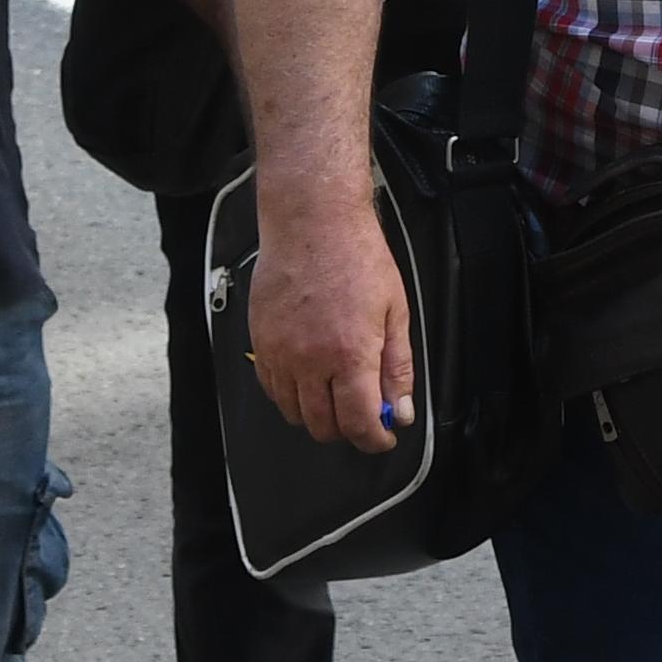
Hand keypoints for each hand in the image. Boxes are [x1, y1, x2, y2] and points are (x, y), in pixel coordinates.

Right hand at [244, 189, 415, 451]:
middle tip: (363, 413)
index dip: (375, 439)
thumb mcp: (395, 311)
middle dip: (348, 430)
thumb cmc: (357, 257)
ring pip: (295, 413)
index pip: (359, 423)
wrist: (312, 222)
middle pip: (324, 426)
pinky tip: (309, 378)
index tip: (383, 436)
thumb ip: (397, 367)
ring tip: (336, 393)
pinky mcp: (260, 342)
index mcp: (350, 354)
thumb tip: (401, 410)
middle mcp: (310, 360)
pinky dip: (291, 396)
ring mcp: (280, 353)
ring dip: (318, 415)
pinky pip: (271, 389)